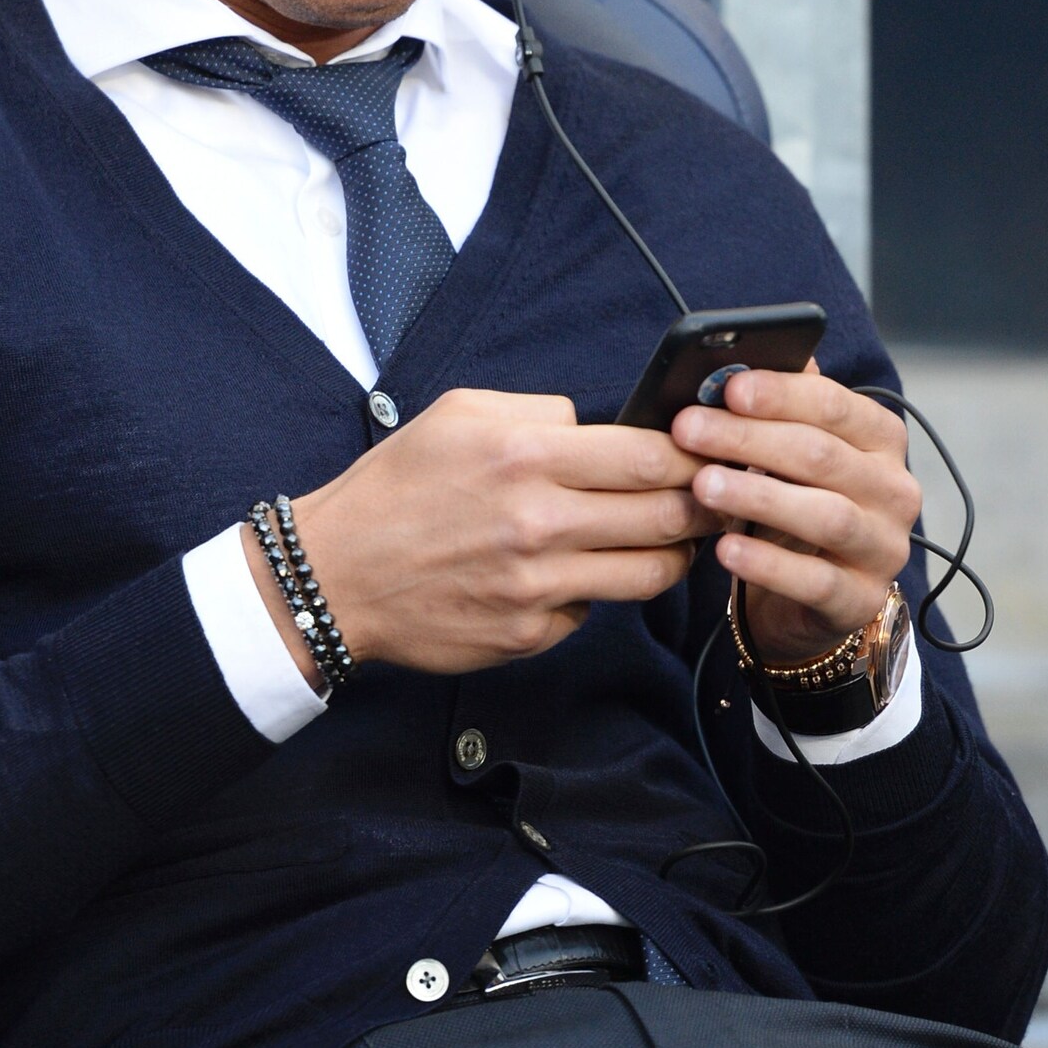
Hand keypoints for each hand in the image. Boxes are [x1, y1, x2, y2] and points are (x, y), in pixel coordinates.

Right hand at [249, 388, 711, 679]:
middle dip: (703, 506)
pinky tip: (577, 573)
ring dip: (672, 556)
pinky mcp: (527, 635)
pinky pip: (593, 611)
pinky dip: (597, 592)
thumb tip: (600, 427)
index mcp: (525, 456)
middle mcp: (537, 523)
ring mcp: (535, 586)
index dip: (694, 456)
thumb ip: (540, 412)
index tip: (708, 454)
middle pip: (667, 516)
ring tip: (668, 539)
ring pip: (649, 574)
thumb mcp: (459, 413)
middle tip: (712, 498)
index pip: (649, 456)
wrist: (334, 576)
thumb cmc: (396, 487)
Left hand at [670, 366, 918, 665]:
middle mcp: (894, 491)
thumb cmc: (798, 504)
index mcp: (881, 440)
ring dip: (758, 496)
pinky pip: (815, 581)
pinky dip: (768, 564)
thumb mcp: (792, 455)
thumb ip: (778, 411)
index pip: (834, 405)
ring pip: (826, 516)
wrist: (813, 595)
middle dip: (749, 439)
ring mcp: (884, 548)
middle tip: (688, 430)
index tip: (728, 388)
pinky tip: (725, 549)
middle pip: (822, 456)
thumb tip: (737, 367)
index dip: (780, 394)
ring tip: (702, 485)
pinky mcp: (862, 600)